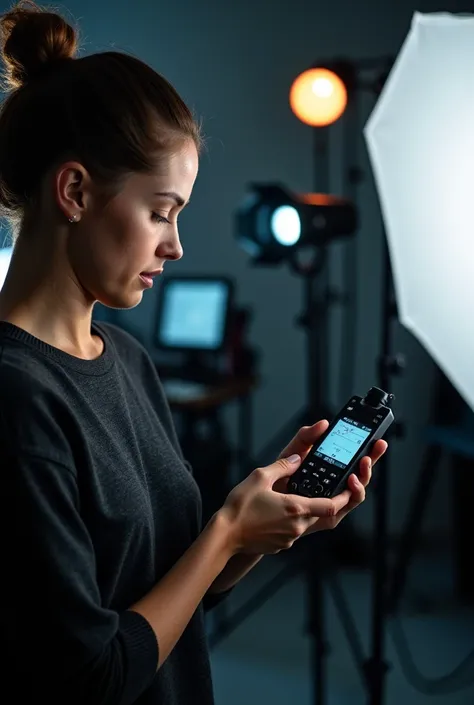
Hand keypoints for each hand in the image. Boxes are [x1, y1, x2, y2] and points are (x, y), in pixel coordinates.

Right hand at [220, 455, 352, 554]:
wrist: (224, 536)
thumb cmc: (240, 507)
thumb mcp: (259, 477)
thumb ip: (282, 466)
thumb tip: (297, 458)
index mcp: (296, 508)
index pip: (332, 505)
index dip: (345, 496)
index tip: (350, 485)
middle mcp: (297, 526)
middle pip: (323, 514)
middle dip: (329, 501)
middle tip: (331, 488)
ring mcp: (290, 538)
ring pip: (309, 522)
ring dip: (309, 510)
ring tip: (298, 496)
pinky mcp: (281, 545)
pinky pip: (295, 530)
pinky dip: (294, 520)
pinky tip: (280, 510)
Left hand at [275, 419, 387, 534]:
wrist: (262, 503)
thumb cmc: (277, 480)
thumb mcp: (292, 452)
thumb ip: (307, 436)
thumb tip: (323, 423)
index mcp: (329, 470)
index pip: (354, 459)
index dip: (368, 448)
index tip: (376, 437)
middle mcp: (334, 487)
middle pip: (361, 473)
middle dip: (373, 458)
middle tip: (376, 446)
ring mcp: (334, 502)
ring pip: (358, 490)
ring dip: (365, 475)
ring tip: (363, 463)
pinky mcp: (329, 517)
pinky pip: (347, 506)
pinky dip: (353, 493)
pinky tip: (352, 481)